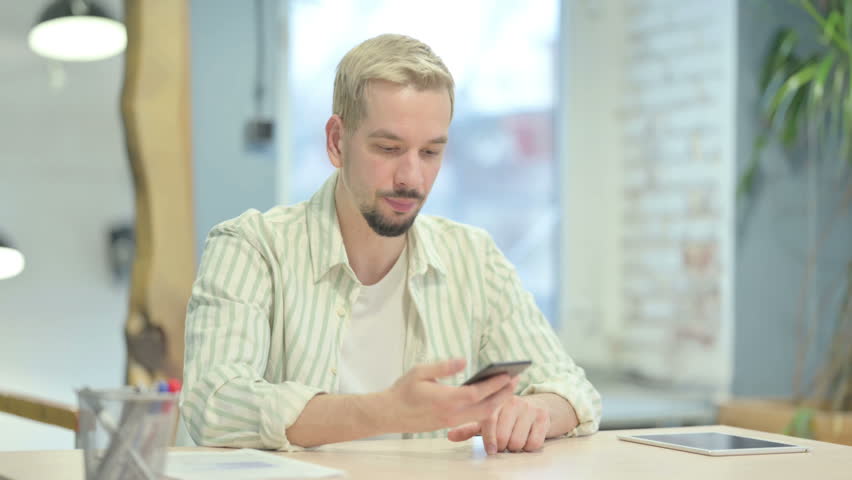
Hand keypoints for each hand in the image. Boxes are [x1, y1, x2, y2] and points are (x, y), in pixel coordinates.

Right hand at [381, 358, 519, 433]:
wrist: (389, 414)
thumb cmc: (403, 390)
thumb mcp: (420, 371)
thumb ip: (444, 367)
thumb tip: (464, 360)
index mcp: (445, 399)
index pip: (477, 393)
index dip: (494, 384)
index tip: (508, 374)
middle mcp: (451, 413)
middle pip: (486, 407)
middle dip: (504, 394)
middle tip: (517, 379)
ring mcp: (451, 421)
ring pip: (482, 414)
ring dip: (498, 401)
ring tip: (509, 387)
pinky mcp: (449, 424)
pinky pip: (474, 417)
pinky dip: (487, 408)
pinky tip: (492, 397)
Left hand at [447, 395, 549, 453]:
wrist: (538, 406)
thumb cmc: (507, 415)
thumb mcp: (488, 419)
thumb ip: (469, 428)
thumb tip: (450, 435)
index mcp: (496, 401)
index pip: (489, 421)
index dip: (489, 438)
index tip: (490, 450)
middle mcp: (513, 402)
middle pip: (503, 437)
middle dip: (502, 445)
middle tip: (503, 443)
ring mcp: (529, 408)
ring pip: (517, 442)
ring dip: (515, 447)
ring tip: (514, 439)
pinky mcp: (542, 417)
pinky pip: (533, 443)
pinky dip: (528, 446)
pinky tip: (526, 438)